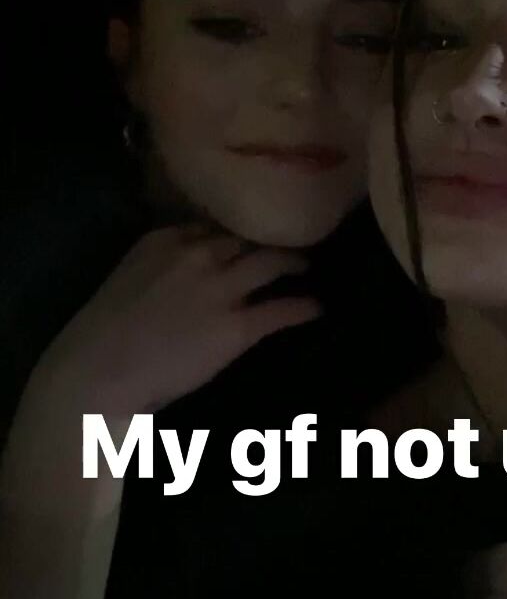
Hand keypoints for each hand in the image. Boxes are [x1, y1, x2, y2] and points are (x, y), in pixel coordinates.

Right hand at [32, 224, 320, 414]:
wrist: (98, 373)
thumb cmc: (104, 335)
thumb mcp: (128, 277)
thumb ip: (161, 265)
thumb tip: (185, 273)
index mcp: (166, 239)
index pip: (215, 225)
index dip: (237, 232)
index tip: (249, 237)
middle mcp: (199, 254)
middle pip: (249, 238)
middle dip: (271, 241)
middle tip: (290, 245)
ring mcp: (221, 289)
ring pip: (272, 262)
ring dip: (294, 263)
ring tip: (306, 268)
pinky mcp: (237, 327)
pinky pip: (282, 309)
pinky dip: (304, 307)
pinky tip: (316, 309)